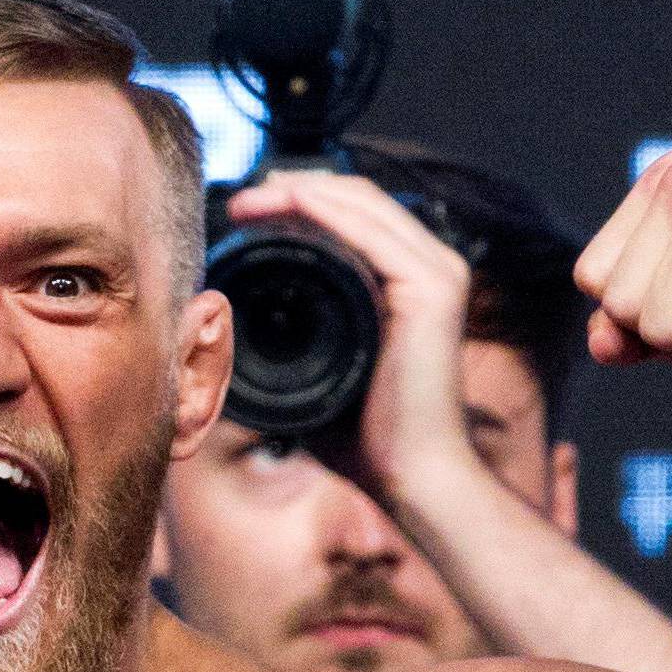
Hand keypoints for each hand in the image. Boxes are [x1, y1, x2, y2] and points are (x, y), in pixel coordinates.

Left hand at [224, 171, 477, 494]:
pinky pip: (372, 231)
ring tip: (250, 202)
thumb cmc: (369, 443)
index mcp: (410, 284)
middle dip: (294, 191)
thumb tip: (234, 338)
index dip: (300, 204)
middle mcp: (431, 269)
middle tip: (239, 202)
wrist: (413, 479)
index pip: (355, 218)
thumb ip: (293, 350)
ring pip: (363, 203)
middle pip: (358, 199)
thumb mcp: (321, 379)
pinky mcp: (431, 290)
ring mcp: (437, 274)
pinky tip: (287, 205)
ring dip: (302, 193)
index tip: (245, 215)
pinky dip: (326, 211)